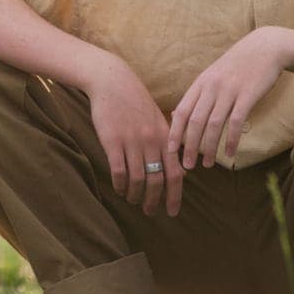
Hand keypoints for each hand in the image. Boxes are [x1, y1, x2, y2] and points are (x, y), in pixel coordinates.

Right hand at [86, 60, 180, 215]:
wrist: (113, 81)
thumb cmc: (136, 101)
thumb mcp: (158, 120)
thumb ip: (169, 145)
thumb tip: (181, 171)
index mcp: (166, 137)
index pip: (175, 173)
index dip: (175, 195)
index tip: (172, 212)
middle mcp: (152, 141)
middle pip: (157, 180)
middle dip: (154, 201)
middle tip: (150, 212)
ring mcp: (132, 141)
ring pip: (138, 179)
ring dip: (136, 195)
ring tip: (133, 201)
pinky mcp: (113, 141)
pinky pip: (119, 171)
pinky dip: (120, 184)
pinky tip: (120, 189)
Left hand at [168, 30, 286, 169]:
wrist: (266, 47)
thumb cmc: (239, 64)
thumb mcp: (213, 74)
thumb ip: (199, 94)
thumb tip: (179, 115)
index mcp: (201, 83)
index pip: (181, 111)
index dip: (174, 133)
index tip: (170, 151)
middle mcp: (212, 87)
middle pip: (195, 121)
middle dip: (189, 146)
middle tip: (187, 167)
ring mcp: (229, 91)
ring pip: (213, 124)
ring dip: (209, 147)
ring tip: (207, 164)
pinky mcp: (247, 95)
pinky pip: (236, 122)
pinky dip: (231, 140)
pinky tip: (230, 153)